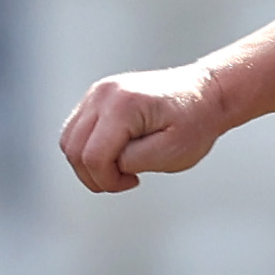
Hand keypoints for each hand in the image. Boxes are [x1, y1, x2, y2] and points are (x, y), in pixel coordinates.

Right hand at [60, 61, 225, 192]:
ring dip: (89, 164)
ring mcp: (96, 92)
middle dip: (96, 176)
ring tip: (121, 167)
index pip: (93, 157)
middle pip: (73, 150)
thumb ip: (134, 161)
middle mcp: (103, 94)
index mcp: (123, 105)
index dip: (108, 181)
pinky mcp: (96, 97)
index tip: (134, 181)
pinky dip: (88, 150)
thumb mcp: (172, 152)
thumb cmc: (195, 122)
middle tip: (126, 179)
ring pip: (68, 142)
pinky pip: (75, 131)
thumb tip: (108, 164)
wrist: (205, 94)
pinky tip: (116, 154)